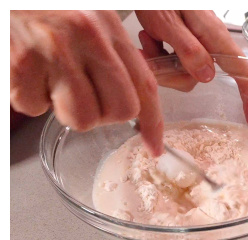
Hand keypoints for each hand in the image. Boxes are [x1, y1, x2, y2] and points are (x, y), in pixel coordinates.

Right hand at [11, 11, 159, 151]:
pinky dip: (30, 99)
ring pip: (80, 118)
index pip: (145, 85)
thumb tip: (134, 98)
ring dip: (66, 111)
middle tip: (86, 97)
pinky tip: (29, 75)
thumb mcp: (92, 19)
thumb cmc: (49, 9)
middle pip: (118, 110)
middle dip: (104, 115)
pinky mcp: (21, 65)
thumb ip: (115, 54)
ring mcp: (53, 52)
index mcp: (108, 28)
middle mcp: (87, 38)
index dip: (154, 123)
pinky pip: (34, 108)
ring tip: (54, 83)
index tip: (154, 147)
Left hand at [134, 10, 247, 128]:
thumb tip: (209, 78)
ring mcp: (196, 37)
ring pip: (183, 68)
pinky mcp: (183, 35)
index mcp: (212, 36)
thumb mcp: (167, 22)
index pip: (242, 71)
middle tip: (150, 55)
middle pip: (199, 76)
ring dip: (160, 60)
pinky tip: (147, 36)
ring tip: (147, 38)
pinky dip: (157, 50)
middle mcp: (208, 39)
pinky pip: (173, 56)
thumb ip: (189, 51)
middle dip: (172, 74)